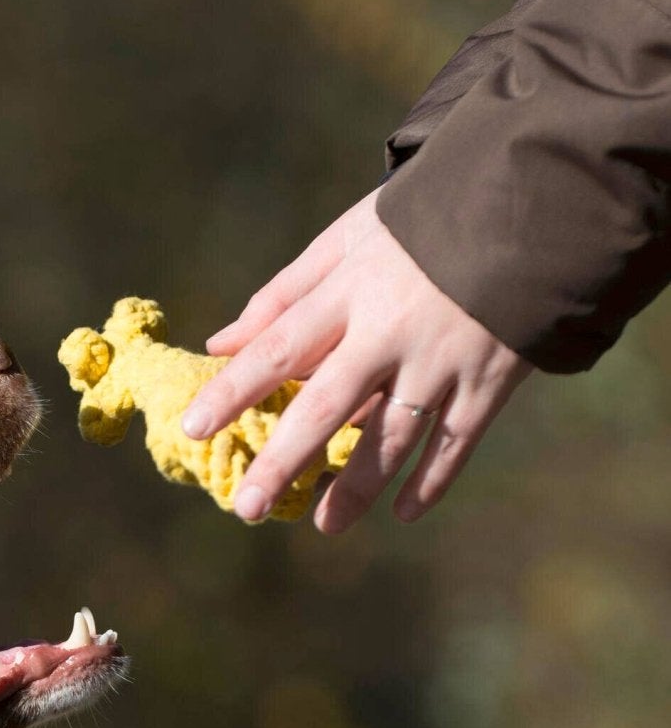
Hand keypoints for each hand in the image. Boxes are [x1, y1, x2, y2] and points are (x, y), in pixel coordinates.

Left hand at [181, 189, 532, 530]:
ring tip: (325, 525)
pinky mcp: (489, 379)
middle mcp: (391, 332)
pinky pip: (456, 442)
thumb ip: (284, 293)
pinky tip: (404, 513)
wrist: (534, 202)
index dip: (233, 389)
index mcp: (350, 292)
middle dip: (284, 461)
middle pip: (325, 407)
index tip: (193, 427)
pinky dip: (432, 480)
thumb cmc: (424, 221)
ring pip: (391, 438)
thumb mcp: (348, 239)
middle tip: (247, 508)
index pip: (278, 348)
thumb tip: (221, 343)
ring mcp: (443, 361)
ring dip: (357, 488)